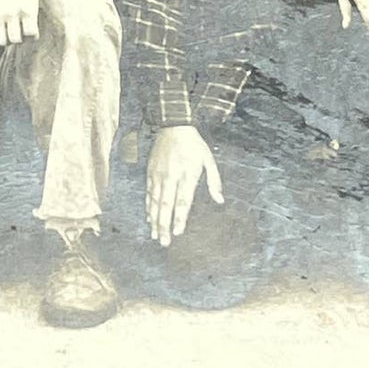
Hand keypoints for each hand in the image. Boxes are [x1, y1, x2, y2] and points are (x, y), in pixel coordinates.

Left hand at [0, 0, 44, 48]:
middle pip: (1, 42)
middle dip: (7, 40)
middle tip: (10, 30)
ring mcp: (12, 12)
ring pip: (16, 40)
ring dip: (20, 38)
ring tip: (20, 28)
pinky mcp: (28, 11)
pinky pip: (31, 34)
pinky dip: (32, 35)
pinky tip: (30, 26)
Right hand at [145, 125, 222, 246]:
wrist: (173, 125)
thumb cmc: (194, 144)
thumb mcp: (209, 160)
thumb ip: (214, 181)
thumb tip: (220, 200)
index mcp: (187, 175)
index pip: (182, 201)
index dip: (179, 218)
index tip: (177, 232)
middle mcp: (171, 176)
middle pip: (166, 205)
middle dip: (164, 225)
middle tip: (163, 241)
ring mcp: (159, 175)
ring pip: (155, 201)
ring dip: (154, 219)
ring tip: (155, 234)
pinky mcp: (151, 171)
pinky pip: (148, 192)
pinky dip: (148, 206)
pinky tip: (149, 217)